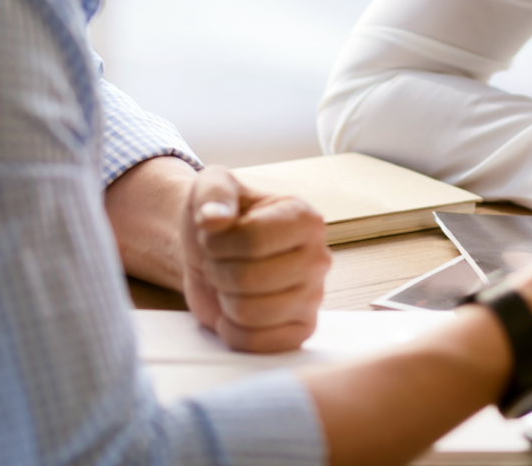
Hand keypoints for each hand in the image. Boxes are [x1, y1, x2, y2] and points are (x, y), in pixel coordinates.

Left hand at [181, 165, 332, 351]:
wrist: (216, 252)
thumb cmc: (220, 219)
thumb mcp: (211, 187)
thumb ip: (213, 194)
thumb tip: (214, 218)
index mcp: (305, 217)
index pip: (252, 241)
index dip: (217, 243)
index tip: (214, 235)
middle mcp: (319, 257)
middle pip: (247, 279)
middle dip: (218, 271)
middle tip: (220, 261)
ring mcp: (314, 296)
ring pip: (248, 313)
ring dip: (224, 299)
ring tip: (230, 283)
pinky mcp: (302, 329)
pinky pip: (256, 343)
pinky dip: (232, 330)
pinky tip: (234, 310)